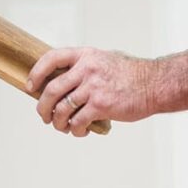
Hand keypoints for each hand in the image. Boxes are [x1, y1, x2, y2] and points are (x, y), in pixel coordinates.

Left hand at [27, 47, 157, 136]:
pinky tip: (81, 131)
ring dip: (57, 122)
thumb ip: (86, 67)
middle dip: (42, 107)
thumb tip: (66, 81)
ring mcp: (93, 88)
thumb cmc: (134, 76)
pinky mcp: (102, 106)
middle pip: (51, 89)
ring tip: (61, 127)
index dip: (36, 73)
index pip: (51, 58)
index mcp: (86, 55)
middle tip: (44, 116)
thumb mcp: (106, 60)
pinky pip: (78, 121)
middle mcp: (87, 69)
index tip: (31, 87)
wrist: (156, 85)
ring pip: (62, 109)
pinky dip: (75, 130)